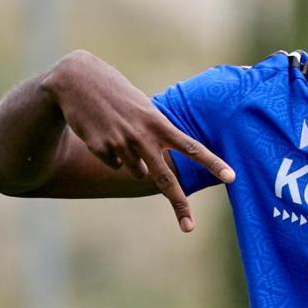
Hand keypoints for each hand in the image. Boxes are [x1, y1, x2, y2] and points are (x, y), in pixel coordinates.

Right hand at [42, 50, 234, 232]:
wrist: (75, 80)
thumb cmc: (115, 91)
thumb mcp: (141, 106)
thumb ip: (154, 134)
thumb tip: (150, 174)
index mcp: (157, 122)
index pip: (192, 146)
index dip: (213, 162)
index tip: (231, 176)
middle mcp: (142, 136)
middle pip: (165, 177)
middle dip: (179, 203)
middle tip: (189, 227)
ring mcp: (121, 144)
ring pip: (136, 172)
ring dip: (133, 161)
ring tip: (119, 132)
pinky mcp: (101, 150)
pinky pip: (114, 164)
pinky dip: (110, 154)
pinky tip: (101, 132)